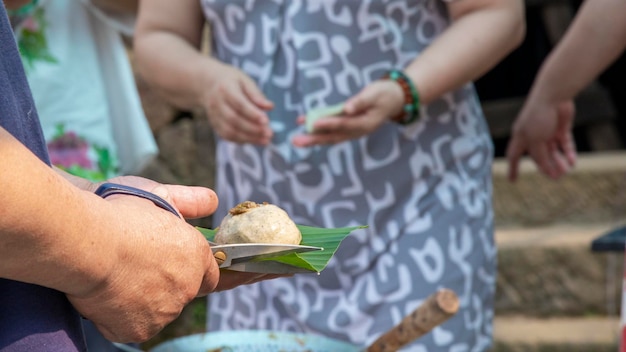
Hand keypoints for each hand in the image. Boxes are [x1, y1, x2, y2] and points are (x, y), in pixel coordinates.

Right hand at [66, 176, 276, 341]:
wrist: (86, 244)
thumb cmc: (119, 216)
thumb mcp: (159, 196)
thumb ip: (190, 201)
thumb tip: (212, 202)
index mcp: (196, 255)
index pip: (211, 275)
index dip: (196, 272)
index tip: (184, 270)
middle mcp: (188, 286)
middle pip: (184, 293)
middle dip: (167, 284)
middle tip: (139, 267)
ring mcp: (165, 312)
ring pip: (159, 311)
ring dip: (146, 300)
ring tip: (119, 277)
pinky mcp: (140, 329)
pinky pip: (134, 326)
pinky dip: (122, 316)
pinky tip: (109, 295)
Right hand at [201, 63, 273, 144]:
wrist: (207, 84)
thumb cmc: (231, 81)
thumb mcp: (245, 81)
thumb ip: (256, 94)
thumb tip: (270, 107)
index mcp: (225, 88)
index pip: (239, 103)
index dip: (252, 114)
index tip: (266, 121)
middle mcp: (217, 103)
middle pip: (234, 119)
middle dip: (253, 129)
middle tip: (269, 133)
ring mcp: (214, 116)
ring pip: (230, 131)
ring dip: (249, 138)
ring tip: (266, 140)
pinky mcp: (215, 125)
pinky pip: (227, 136)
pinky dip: (242, 140)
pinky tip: (256, 140)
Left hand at [291, 80, 403, 146]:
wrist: (395, 99)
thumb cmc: (384, 94)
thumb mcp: (374, 94)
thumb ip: (360, 102)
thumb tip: (347, 109)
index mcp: (365, 124)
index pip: (344, 125)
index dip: (328, 124)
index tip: (314, 124)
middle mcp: (357, 131)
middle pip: (333, 136)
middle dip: (314, 139)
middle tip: (296, 141)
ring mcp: (352, 131)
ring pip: (330, 136)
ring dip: (313, 138)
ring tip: (296, 140)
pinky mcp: (348, 127)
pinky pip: (332, 130)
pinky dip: (318, 130)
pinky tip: (305, 125)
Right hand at [506, 98, 576, 181]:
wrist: (553, 96)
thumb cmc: (538, 116)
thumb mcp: (535, 140)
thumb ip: (540, 155)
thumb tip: (546, 169)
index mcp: (521, 138)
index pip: (514, 156)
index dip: (513, 168)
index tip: (513, 181)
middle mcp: (533, 136)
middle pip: (539, 156)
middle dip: (546, 167)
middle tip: (556, 177)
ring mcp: (547, 132)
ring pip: (553, 151)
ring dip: (559, 162)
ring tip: (566, 171)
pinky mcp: (561, 127)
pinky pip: (564, 143)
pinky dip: (568, 152)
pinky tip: (572, 162)